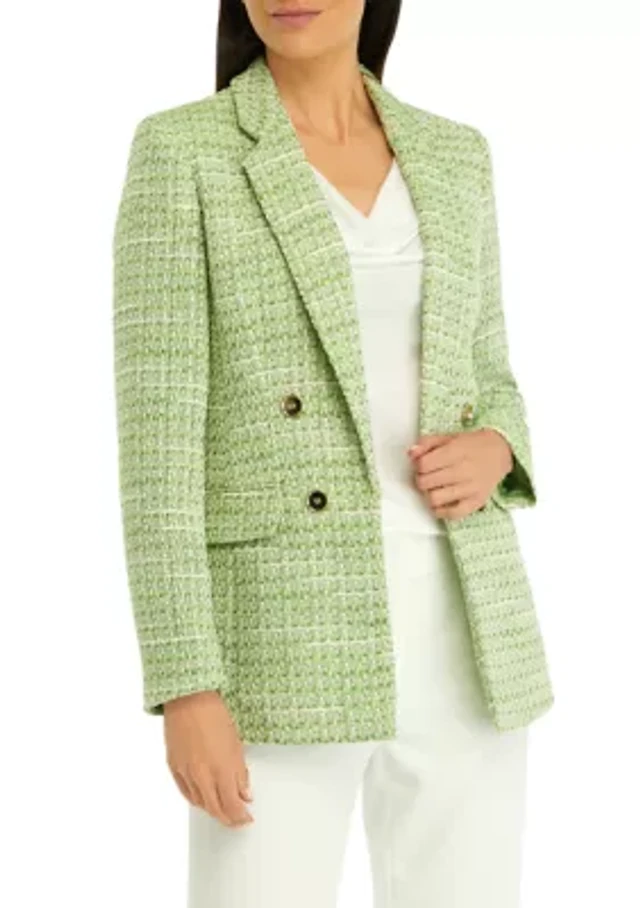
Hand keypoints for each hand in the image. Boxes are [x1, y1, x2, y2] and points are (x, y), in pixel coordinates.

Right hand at [163, 690, 253, 827]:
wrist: (189, 699)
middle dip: (228, 819)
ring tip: (223, 810)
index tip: (247, 818)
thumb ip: (240, 773)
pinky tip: (203, 800)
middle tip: (237, 820)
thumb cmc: (215, 715)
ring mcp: (186, 772)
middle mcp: (202, 775)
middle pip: (215, 809)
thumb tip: (245, 794)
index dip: (240, 817)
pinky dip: (196, 800)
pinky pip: (185, 792)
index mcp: (221, 769)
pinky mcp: (173, 767)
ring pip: (199, 803)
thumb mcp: (236, 744)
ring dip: (213, 810)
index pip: (232, 806)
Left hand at [406, 428, 512, 519]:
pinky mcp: (477, 502)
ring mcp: (471, 488)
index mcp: (457, 451)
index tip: (422, 465)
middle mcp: (465, 470)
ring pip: (435, 499)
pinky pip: (452, 514)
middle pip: (426, 482)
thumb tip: (411, 453)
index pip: (423, 464)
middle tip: (426, 476)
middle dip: (421, 479)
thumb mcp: (449, 437)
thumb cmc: (473, 445)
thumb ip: (427, 443)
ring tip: (433, 488)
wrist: (501, 453)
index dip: (418, 465)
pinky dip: (441, 511)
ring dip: (428, 494)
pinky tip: (440, 502)